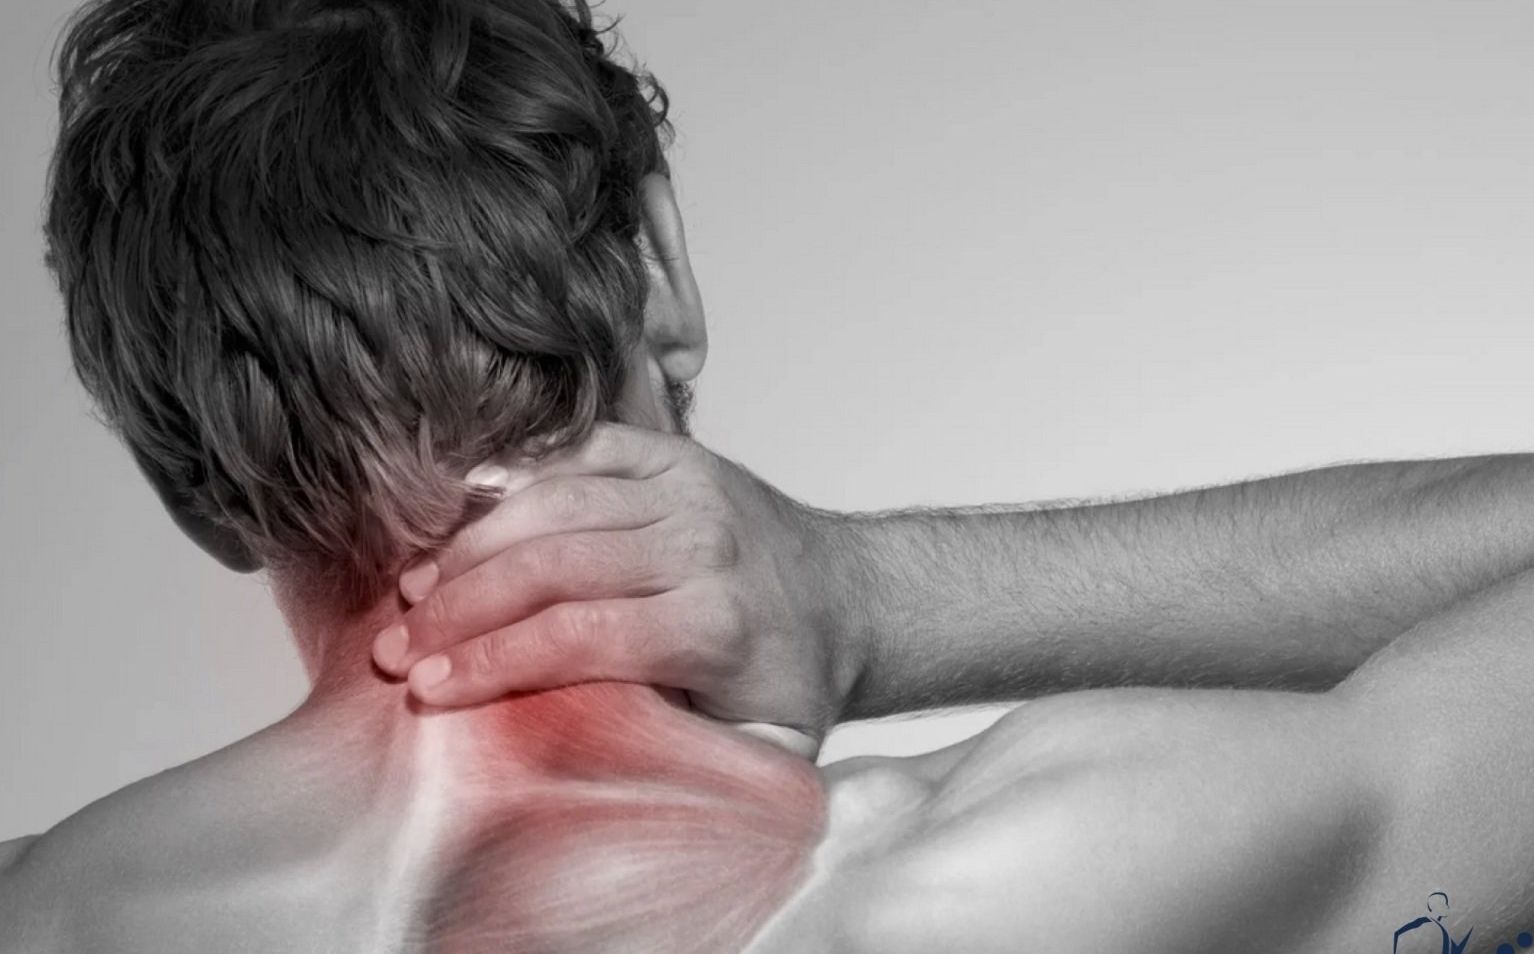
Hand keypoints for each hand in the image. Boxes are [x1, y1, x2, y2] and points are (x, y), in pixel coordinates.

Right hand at [371, 422, 866, 755]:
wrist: (851, 598)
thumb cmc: (792, 681)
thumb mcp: (758, 751)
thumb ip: (680, 757)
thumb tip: (579, 780)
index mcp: (718, 623)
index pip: (578, 636)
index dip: (491, 662)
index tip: (426, 690)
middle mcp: (702, 544)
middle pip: (550, 564)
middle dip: (458, 609)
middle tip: (396, 647)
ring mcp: (688, 487)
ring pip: (552, 502)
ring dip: (470, 547)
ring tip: (414, 591)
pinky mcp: (676, 452)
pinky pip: (577, 453)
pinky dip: (515, 483)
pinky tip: (464, 520)